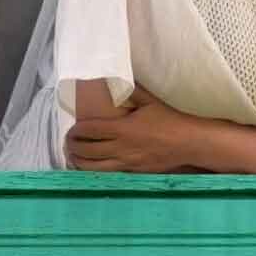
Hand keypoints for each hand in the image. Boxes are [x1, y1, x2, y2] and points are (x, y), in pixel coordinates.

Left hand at [66, 90, 200, 171]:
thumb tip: (116, 80)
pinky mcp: (132, 173)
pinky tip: (90, 170)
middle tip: (68, 143)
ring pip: (94, 168)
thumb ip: (131, 91)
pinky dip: (94, 173)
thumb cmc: (169, 120)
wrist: (187, 143)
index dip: (76, 132)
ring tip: (73, 157)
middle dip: (73, 147)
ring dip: (79, 163)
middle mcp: (120, 148)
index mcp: (122, 129)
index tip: (71, 130)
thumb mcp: (150, 101)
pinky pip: (107, 175)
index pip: (90, 131)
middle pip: (87, 151)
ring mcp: (125, 163)